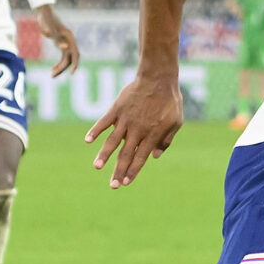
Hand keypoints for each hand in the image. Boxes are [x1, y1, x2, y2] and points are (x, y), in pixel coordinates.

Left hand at [36, 3, 80, 78]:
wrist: (43, 12)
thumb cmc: (46, 19)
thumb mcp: (49, 29)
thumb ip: (57, 39)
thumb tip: (65, 48)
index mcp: (69, 37)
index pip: (75, 53)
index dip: (75, 64)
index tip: (72, 73)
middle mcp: (69, 41)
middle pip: (70, 58)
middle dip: (63, 68)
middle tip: (53, 75)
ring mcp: (66, 43)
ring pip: (66, 59)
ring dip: (61, 67)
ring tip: (52, 75)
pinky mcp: (60, 44)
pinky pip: (63, 57)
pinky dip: (58, 64)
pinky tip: (52, 69)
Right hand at [86, 68, 184, 189]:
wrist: (158, 77)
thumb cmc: (170, 100)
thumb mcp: (176, 122)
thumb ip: (166, 140)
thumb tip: (155, 157)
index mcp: (152, 134)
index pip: (140, 158)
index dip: (132, 172)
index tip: (125, 183)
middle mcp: (137, 130)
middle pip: (125, 154)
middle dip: (118, 171)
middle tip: (112, 186)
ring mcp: (126, 119)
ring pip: (112, 141)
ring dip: (104, 155)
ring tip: (97, 167)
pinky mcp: (117, 109)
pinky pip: (104, 121)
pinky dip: (95, 130)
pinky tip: (87, 140)